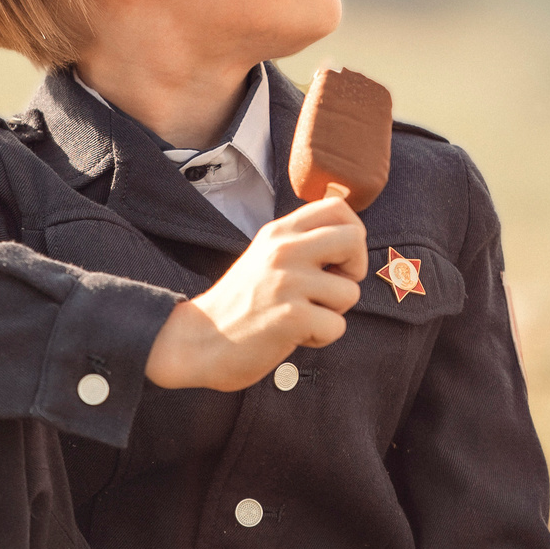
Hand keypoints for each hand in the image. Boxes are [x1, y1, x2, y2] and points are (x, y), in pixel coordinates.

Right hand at [144, 197, 367, 390]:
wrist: (195, 341)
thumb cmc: (238, 305)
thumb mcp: (264, 257)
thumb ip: (299, 243)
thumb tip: (350, 239)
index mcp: (279, 232)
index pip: (338, 207)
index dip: (351, 234)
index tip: (336, 260)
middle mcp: (284, 250)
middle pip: (354, 239)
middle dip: (353, 269)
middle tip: (330, 289)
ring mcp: (288, 282)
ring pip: (350, 292)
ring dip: (332, 312)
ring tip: (301, 316)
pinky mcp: (291, 317)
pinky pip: (337, 327)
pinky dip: (320, 338)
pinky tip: (293, 335)